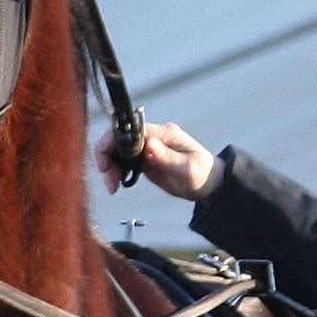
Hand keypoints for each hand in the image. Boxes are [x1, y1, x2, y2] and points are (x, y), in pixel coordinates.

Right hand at [94, 120, 224, 199]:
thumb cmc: (203, 174)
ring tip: (113, 186)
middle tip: (109, 180)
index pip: (130, 130)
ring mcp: (147, 148)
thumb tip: (147, 144)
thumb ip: (166, 157)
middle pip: (118, 137)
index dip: (113, 142)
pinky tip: (117, 184)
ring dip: (109, 166)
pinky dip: (115, 171)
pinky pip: (122, 161)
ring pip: (117, 150)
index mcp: (163, 133)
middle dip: (107, 156)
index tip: (107, 163)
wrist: (209, 185)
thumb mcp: (187, 168)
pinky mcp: (144, 159)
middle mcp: (152, 137)